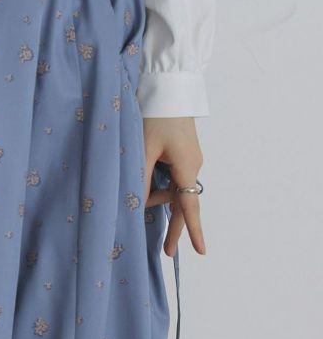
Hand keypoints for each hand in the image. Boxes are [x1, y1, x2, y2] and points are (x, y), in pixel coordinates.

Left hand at [143, 116, 206, 257]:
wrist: (168, 86)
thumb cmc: (157, 113)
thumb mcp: (144, 146)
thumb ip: (142, 175)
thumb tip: (139, 201)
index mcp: (187, 166)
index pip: (190, 206)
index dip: (192, 230)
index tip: (201, 251)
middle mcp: (192, 165)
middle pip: (182, 200)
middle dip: (173, 224)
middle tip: (166, 250)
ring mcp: (189, 157)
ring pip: (174, 186)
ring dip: (158, 194)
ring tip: (136, 193)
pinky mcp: (182, 150)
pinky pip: (173, 173)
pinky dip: (160, 181)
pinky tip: (146, 178)